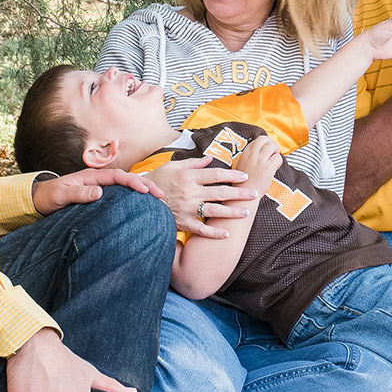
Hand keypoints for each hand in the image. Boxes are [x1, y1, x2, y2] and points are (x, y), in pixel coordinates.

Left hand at [32, 166, 163, 214]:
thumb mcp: (61, 195)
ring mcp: (100, 189)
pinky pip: (121, 197)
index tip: (146, 191)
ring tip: (159, 201)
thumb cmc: (49, 197)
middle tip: (162, 196)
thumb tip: (100, 192)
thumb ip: (78, 192)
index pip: (118, 176)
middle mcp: (99, 181)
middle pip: (127, 180)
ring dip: (143, 192)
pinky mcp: (100, 199)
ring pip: (126, 188)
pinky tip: (143, 207)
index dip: (133, 182)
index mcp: (92, 176)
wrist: (40, 200)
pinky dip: (134, 200)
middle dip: (146, 185)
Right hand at [140, 155, 254, 239]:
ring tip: (246, 212)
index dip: (232, 176)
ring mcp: (187, 209)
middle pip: (219, 192)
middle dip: (239, 193)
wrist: (137, 200)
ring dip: (232, 212)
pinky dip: (214, 232)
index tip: (245, 177)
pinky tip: (227, 233)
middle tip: (254, 193)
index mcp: (188, 177)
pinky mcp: (182, 223)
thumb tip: (210, 159)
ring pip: (214, 211)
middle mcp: (190, 193)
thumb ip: (193, 163)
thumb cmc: (156, 181)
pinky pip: (200, 229)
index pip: (215, 175)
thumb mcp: (172, 167)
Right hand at [236, 135, 283, 191]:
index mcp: (245, 153)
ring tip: (274, 160)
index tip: (267, 152)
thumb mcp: (244, 165)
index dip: (265, 145)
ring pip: (272, 146)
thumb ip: (252, 156)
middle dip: (272, 144)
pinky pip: (278, 158)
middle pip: (265, 139)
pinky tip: (274, 168)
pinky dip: (279, 162)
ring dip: (276, 151)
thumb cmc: (246, 182)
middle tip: (273, 152)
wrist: (245, 195)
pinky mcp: (267, 167)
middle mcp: (252, 155)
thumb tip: (265, 150)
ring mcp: (260, 160)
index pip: (258, 140)